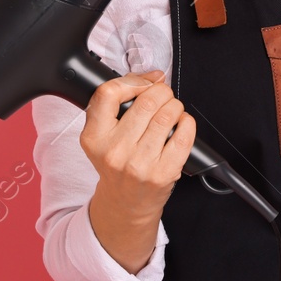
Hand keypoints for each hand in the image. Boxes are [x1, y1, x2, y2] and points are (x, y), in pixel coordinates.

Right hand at [81, 69, 195, 222]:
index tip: (146, 81)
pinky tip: (180, 125)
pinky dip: (186, 123)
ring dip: (175, 106)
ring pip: (168, 114)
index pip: (109, 94)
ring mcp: (139, 164)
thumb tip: (154, 77)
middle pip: (147, 101)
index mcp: (94, 138)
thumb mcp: (102, 135)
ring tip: (171, 111)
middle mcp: (114, 151)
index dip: (133, 81)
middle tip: (163, 97)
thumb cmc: (117, 164)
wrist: (125, 204)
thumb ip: (117, 105)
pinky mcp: (163, 173)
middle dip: (161, 92)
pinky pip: (184, 134)